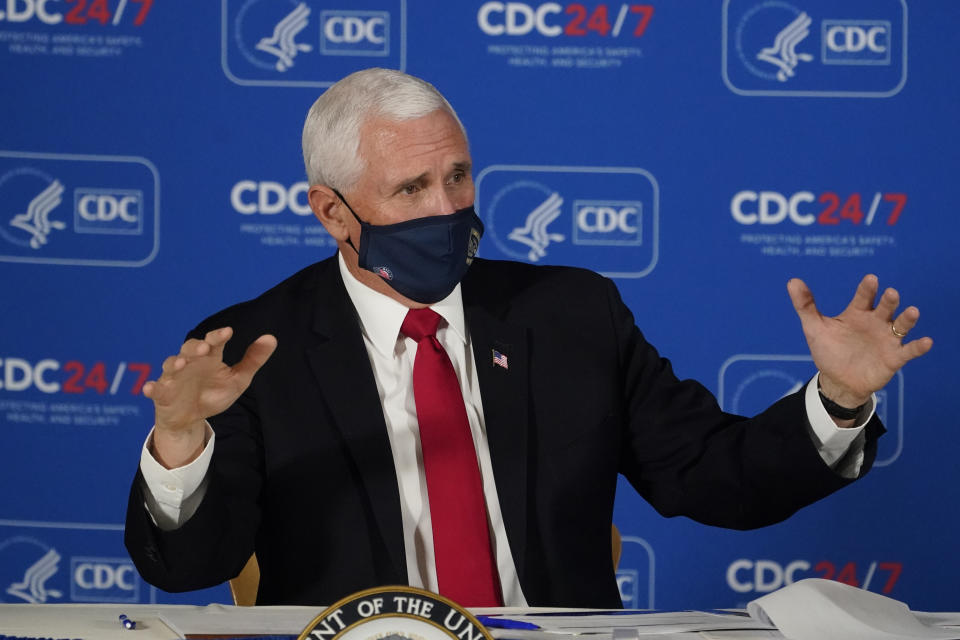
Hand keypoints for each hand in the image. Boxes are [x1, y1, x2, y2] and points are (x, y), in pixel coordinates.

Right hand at [142, 327, 276, 467]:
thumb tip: (271, 337)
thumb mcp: (238, 379)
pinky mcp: (162, 394)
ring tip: (181, 363)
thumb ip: (253, 359)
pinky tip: (150, 388)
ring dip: (174, 364)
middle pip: (189, 350)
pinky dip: (152, 388)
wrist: (192, 418)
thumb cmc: (214, 393)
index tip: (228, 332)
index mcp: (209, 358)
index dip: (218, 337)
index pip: (213, 342)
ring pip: (170, 366)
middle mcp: (189, 364)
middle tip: (205, 348)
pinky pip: (155, 390)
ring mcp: (174, 378)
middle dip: (195, 348)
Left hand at [787, 275, 931, 411]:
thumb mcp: (814, 328)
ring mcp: (886, 339)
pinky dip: (918, 346)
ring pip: (901, 325)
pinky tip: (926, 341)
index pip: (864, 297)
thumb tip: (792, 281)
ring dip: (907, 319)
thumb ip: (805, 305)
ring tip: (912, 311)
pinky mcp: (894, 358)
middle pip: (885, 307)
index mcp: (857, 313)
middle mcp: (875, 322)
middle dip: (889, 300)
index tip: (871, 279)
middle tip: (891, 293)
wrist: (837, 381)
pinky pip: (909, 351)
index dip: (868, 288)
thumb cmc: (828, 350)